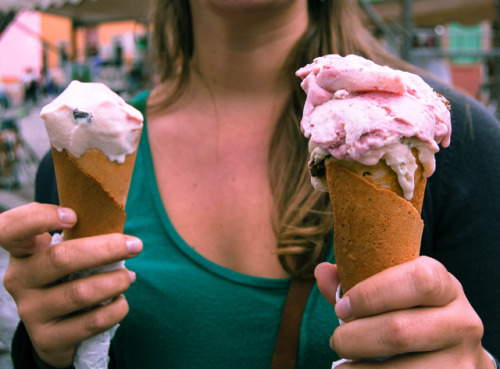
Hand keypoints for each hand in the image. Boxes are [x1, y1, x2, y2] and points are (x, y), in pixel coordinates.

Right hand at [0, 203, 141, 367]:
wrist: (59, 328)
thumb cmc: (69, 276)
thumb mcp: (67, 251)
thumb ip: (81, 233)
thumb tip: (117, 214)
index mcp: (23, 251)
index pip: (11, 229)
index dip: (37, 219)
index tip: (72, 216)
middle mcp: (19, 279)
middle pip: (61, 259)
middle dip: (106, 250)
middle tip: (135, 245)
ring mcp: (30, 311)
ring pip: (79, 293)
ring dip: (114, 282)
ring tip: (129, 277)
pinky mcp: (47, 338)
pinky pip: (90, 322)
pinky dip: (115, 309)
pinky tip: (121, 302)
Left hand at [315, 256, 494, 368]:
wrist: (456, 353)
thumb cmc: (413, 314)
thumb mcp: (394, 292)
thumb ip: (357, 282)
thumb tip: (322, 272)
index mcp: (445, 286)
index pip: (417, 281)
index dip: (372, 294)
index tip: (341, 308)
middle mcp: (462, 322)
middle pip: (400, 331)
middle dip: (355, 338)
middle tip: (337, 340)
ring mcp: (462, 361)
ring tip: (343, 366)